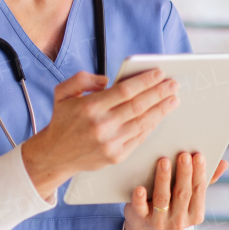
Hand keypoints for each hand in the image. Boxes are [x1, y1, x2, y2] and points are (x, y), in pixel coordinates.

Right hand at [21, 69, 178, 199]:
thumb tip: (107, 80)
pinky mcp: (116, 156)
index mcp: (89, 106)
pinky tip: (159, 116)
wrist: (55, 155)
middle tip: (173, 84)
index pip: (124, 90)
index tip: (159, 73)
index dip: (144, 81)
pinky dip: (151, 126)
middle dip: (159, 93)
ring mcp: (110, 142)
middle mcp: (101, 125)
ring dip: (161, 110)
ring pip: (143, 122)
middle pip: (138, 105)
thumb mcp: (62, 92)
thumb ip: (81, 79)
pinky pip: (139, 138)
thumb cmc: (62, 121)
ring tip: (173, 99)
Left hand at [123, 152, 227, 229]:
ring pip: (163, 199)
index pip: (199, 191)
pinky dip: (140, 198)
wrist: (145, 226)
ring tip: (163, 161)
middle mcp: (180, 221)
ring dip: (164, 179)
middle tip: (183, 155)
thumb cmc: (172, 203)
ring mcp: (160, 221)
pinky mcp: (142, 219)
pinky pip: (141, 209)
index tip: (198, 156)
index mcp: (195, 214)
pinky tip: (140, 187)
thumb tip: (224, 163)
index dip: (199, 173)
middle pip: (183, 194)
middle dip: (184, 174)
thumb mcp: (189, 196)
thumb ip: (205, 180)